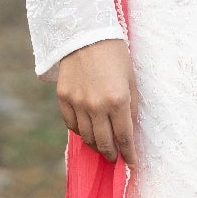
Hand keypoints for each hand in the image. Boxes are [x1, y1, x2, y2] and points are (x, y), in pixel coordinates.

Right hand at [56, 38, 136, 165]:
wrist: (86, 33)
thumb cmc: (115, 54)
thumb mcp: (131, 79)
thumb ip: (131, 106)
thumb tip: (129, 130)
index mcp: (118, 100)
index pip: (125, 137)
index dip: (129, 154)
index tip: (132, 164)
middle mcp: (97, 105)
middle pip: (104, 142)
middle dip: (111, 154)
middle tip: (115, 157)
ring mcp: (78, 102)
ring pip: (86, 136)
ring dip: (95, 144)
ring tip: (102, 145)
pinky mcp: (63, 97)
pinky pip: (71, 124)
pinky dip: (79, 131)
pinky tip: (86, 130)